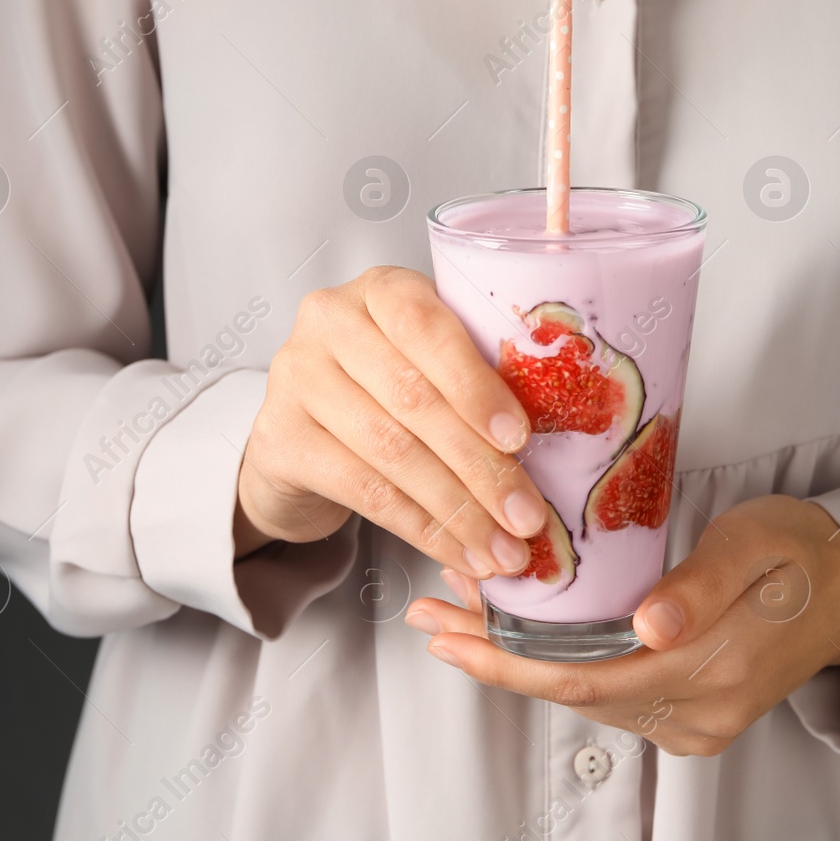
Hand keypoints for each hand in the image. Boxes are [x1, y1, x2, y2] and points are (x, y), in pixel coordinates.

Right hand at [235, 266, 549, 575]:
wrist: (303, 432)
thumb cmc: (386, 388)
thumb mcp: (432, 364)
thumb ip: (480, 379)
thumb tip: (560, 439)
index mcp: (382, 288)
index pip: (427, 327)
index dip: (475, 386)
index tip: (520, 438)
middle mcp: (330, 320)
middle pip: (414, 400)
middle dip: (481, 467)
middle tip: (527, 516)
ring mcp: (296, 377)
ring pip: (391, 453)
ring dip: (458, 510)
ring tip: (504, 548)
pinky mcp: (279, 438)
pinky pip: (364, 491)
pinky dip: (421, 529)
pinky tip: (458, 552)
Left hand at [404, 494, 839, 755]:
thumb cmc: (803, 552)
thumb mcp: (759, 543)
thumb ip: (704, 584)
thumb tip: (648, 628)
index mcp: (716, 672)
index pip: (587, 680)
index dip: (510, 662)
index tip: (449, 632)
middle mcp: (699, 715)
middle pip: (573, 693)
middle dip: (496, 656)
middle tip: (431, 610)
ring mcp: (694, 723)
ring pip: (584, 696)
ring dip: (519, 659)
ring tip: (460, 609)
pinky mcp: (689, 716)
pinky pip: (607, 694)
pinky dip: (556, 662)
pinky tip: (521, 630)